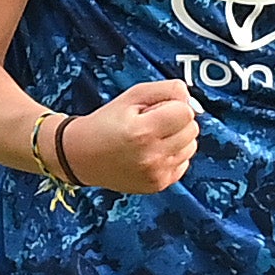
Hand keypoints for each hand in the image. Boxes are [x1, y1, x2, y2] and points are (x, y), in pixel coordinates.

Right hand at [57, 80, 199, 195]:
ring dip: (177, 138)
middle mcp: (152, 156)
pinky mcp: (158, 184)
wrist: (82, 156)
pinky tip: (153, 151)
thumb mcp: (132, 96)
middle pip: (192, 129)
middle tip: (152, 122)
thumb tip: (190, 99)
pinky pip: (184, 163)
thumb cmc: (105, 124)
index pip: (186, 112)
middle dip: (177, 121)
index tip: (156, 108)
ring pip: (191, 146)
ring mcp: (156, 174)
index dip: (173, 105)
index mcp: (143, 131)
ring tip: (152, 137)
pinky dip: (173, 155)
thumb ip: (166, 90)